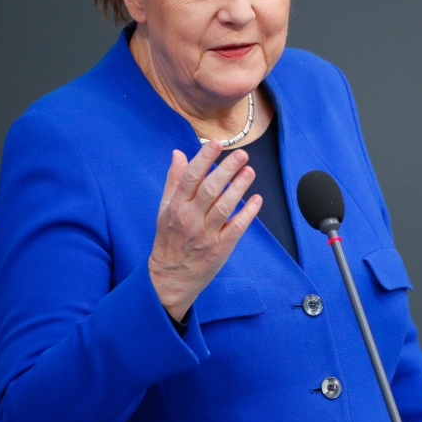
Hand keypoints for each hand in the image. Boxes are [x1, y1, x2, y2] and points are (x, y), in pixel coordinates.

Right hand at [148, 141, 261, 320]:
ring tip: (250, 171)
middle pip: (210, 190)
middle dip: (226, 170)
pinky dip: (248, 213)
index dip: (204, 159)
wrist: (170, 278)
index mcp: (176, 207)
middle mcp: (190, 219)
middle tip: (242, 155)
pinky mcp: (220, 248)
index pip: (190, 178)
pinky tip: (257, 200)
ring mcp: (206, 234)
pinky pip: (236, 228)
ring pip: (224, 207)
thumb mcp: (164, 209)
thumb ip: (174, 180)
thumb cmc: (168, 239)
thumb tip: (179, 153)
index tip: (216, 143)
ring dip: (239, 188)